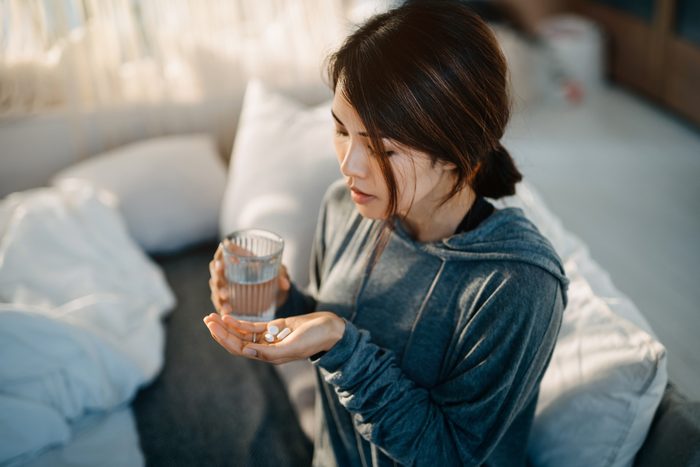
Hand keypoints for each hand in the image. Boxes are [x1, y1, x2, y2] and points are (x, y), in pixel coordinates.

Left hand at [202, 311, 345, 364]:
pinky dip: (240, 322)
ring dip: (227, 326)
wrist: (330, 329)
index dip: (224, 338)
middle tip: (206, 319)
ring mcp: (270, 338)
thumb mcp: (293, 345)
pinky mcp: (275, 328)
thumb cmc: (315, 338)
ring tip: (211, 317)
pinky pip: (253, 327)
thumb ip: (270, 351)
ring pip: (242, 334)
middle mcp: (266, 349)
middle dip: (221, 331)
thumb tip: (247, 350)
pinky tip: (228, 316)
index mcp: (269, 356)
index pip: (240, 348)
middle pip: (237, 342)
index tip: (212, 325)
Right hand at [208, 240, 290, 314]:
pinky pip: (218, 300)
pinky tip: (226, 310)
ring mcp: (222, 281)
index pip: (225, 249)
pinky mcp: (223, 296)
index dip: (222, 253)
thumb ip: (279, 276)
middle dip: (218, 273)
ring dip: (219, 289)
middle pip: (215, 267)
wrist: (265, 285)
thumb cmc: (267, 271)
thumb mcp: (275, 271)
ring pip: (215, 284)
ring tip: (226, 295)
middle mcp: (226, 267)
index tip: (225, 259)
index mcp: (236, 254)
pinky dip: (221, 305)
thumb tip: (286, 285)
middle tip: (222, 272)